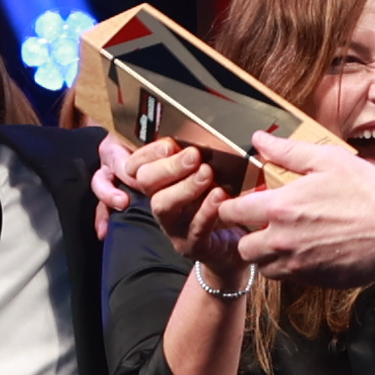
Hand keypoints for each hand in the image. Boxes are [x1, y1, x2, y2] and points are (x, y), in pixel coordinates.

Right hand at [126, 131, 246, 285]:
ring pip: (164, 205)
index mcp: (161, 184)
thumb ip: (198, 157)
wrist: (236, 246)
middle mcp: (161, 203)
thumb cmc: (221, 203)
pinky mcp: (191, 245)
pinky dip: (206, 210)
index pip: (139, 164)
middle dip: (168, 166)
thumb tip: (202, 128)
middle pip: (146, 182)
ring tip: (206, 173)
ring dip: (184, 187)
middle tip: (193, 155)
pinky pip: (194, 228)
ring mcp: (173, 227)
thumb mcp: (209, 175)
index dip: (148, 153)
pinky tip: (219, 196)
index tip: (169, 143)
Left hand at [220, 123, 374, 286]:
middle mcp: (283, 241)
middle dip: (249, 237)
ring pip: (266, 268)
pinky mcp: (317, 280)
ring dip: (269, 256)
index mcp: (280, 208)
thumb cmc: (366, 190)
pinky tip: (310, 250)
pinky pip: (292, 279)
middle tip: (264, 226)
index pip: (233, 213)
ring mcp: (300, 265)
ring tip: (287, 240)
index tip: (237, 207)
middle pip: (244, 249)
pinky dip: (293, 267)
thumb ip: (287, 152)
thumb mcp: (327, 160)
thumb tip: (259, 140)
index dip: (230, 209)